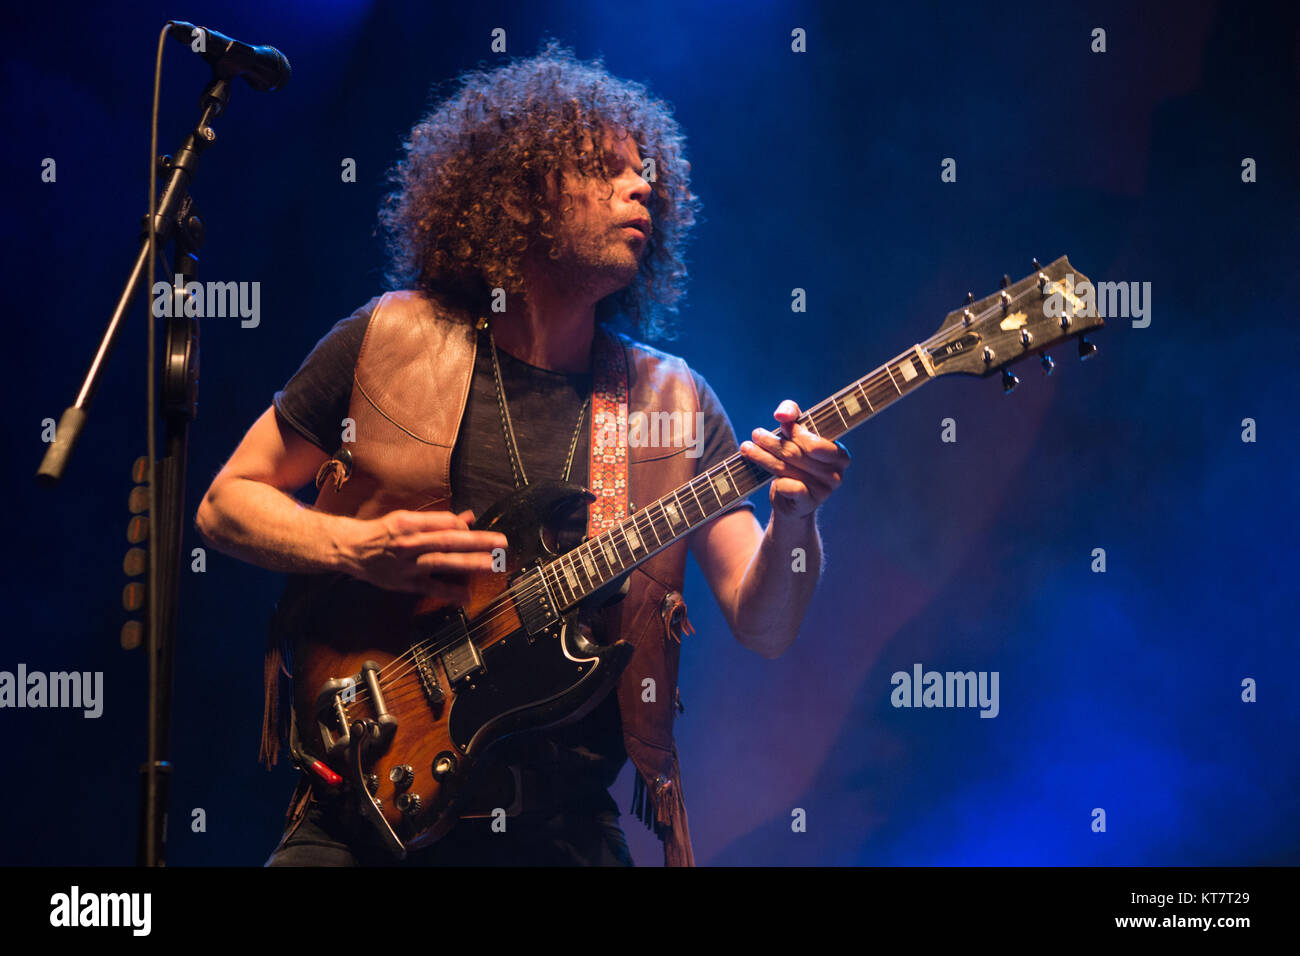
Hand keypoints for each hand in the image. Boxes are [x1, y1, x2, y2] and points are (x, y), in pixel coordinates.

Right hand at [342, 508, 507, 597]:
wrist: (351, 549)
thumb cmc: (382, 533)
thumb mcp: (407, 519)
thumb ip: (439, 521)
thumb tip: (467, 518)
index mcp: (410, 523)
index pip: (444, 523)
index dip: (464, 526)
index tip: (475, 530)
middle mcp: (410, 542)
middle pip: (449, 541)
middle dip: (477, 542)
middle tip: (500, 543)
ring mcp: (408, 564)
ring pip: (443, 562)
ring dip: (470, 563)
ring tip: (491, 564)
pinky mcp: (405, 582)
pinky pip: (431, 588)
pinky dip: (449, 593)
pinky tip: (466, 596)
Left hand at [739, 400, 850, 519]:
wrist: (793, 501)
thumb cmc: (797, 461)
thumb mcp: (797, 434)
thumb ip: (793, 415)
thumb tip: (781, 414)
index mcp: (840, 454)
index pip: (814, 441)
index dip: (796, 432)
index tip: (780, 424)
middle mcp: (836, 473)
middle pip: (796, 454)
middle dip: (772, 442)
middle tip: (756, 434)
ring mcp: (824, 490)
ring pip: (787, 469)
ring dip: (763, 457)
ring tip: (746, 447)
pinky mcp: (809, 504)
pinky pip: (789, 488)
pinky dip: (777, 482)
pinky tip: (765, 475)